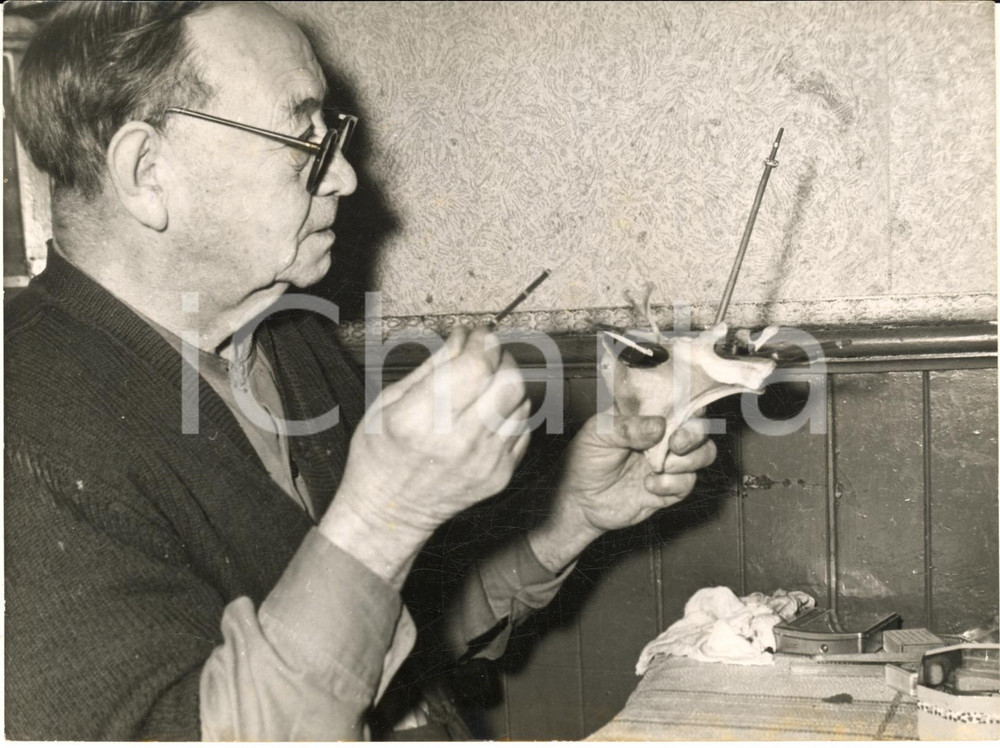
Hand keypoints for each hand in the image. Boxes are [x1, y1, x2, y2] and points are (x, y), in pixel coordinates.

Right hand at [321, 326, 531, 586]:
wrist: (388, 514)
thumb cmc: (380, 455)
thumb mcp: (389, 402)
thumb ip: (432, 367)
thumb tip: (462, 338)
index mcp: (420, 419)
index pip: (475, 366)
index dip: (482, 342)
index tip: (477, 335)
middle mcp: (457, 442)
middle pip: (509, 382)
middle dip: (501, 358)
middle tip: (487, 355)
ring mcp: (483, 462)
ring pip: (522, 403)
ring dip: (508, 384)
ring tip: (485, 385)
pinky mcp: (499, 476)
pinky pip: (523, 430)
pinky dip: (511, 413)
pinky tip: (488, 413)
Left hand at [528, 411, 716, 571]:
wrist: (578, 501)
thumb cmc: (584, 460)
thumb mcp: (597, 434)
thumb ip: (627, 427)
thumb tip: (659, 425)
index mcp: (647, 416)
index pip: (678, 401)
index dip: (689, 402)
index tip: (687, 410)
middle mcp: (663, 437)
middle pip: (699, 428)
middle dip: (695, 434)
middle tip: (676, 443)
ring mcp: (668, 462)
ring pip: (703, 454)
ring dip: (688, 460)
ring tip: (660, 465)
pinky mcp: (669, 489)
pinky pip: (687, 484)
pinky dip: (672, 484)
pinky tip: (648, 485)